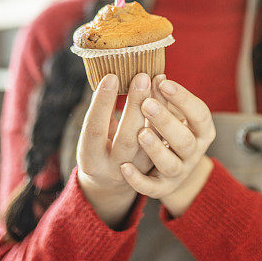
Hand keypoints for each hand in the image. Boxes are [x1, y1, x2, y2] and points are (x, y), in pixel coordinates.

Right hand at [76, 72, 161, 207]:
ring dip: (158, 117)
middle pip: (127, 139)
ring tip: (159, 85)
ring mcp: (139, 174)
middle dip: (135, 106)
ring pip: (152, 149)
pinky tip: (170, 104)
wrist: (111, 184)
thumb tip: (110, 77)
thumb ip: (101, 115)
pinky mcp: (159, 180)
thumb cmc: (100, 148)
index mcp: (91, 158)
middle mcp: (113, 170)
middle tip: (141, 76)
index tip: (111, 76)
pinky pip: (168, 156)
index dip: (102, 103)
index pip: (95, 129)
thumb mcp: (94, 137)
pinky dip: (169, 129)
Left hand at [119, 78, 216, 206]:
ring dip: (156, 149)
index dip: (184, 99)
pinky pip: (151, 188)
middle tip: (146, 103)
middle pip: (185, 140)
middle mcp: (193, 154)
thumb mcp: (171, 113)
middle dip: (166, 121)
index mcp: (202, 131)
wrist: (168, 168)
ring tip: (140, 133)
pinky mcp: (160, 188)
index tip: (163, 82)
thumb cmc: (169, 130)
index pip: (200, 114)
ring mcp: (178, 173)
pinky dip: (138, 179)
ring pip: (171, 164)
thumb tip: (155, 76)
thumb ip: (163, 98)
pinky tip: (124, 167)